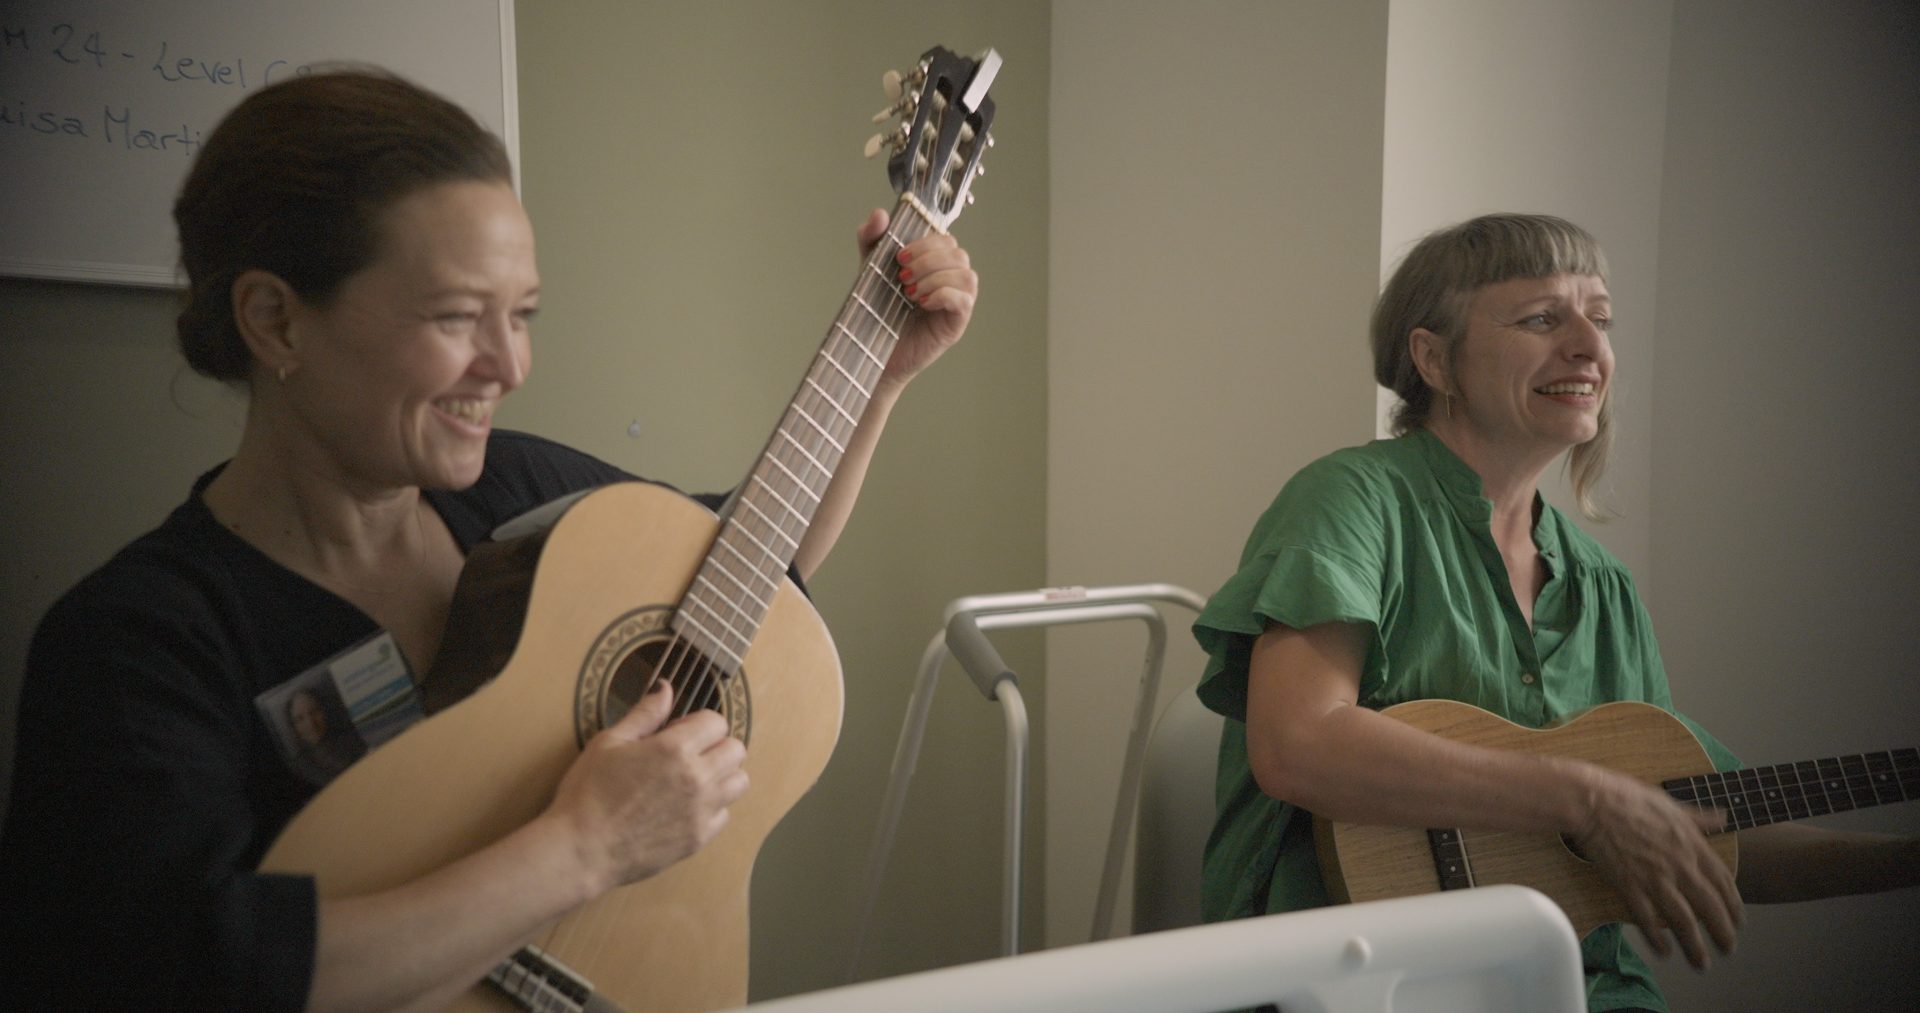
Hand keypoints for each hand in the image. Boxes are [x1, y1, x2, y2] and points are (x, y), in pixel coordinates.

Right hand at [543, 685, 748, 892]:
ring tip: (693, 781)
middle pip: (736, 750)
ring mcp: (702, 810)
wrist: (581, 850)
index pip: (717, 722)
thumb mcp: (609, 742)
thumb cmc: (588, 793)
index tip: (676, 733)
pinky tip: (686, 808)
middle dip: (715, 746)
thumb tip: (666, 687)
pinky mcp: (699, 838)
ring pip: (739, 782)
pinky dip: (713, 808)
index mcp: (675, 749)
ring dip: (722, 776)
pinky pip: (725, 814)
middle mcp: (697, 778)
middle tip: (687, 755)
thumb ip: (644, 714)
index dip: (697, 723)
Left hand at [856, 208, 976, 386]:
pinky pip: (964, 300)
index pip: (946, 239)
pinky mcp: (956, 323)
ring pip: (967, 275)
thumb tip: (880, 213)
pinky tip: (922, 302)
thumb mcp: (869, 267)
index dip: (926, 242)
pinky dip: (943, 295)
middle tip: (902, 276)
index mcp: (935, 264)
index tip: (900, 255)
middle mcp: (950, 280)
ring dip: (936, 278)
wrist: (869, 349)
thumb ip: (871, 238)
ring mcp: (957, 302)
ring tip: (910, 292)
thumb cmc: (875, 310)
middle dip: (929, 260)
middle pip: (958, 254)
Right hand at [1572, 769, 1742, 969]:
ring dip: (1696, 946)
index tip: (1738, 920)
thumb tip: (1722, 818)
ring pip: (1684, 921)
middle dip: (1723, 933)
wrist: (1591, 801)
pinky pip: (1647, 919)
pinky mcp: (1628, 885)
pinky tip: (1664, 952)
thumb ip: (1698, 818)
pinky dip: (1657, 939)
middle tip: (1728, 949)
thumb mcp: (1670, 803)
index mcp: (1692, 844)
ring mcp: (1654, 877)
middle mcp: (1679, 865)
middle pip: (1710, 908)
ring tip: (1702, 963)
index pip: (1723, 882)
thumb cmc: (1628, 796)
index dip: (1734, 906)